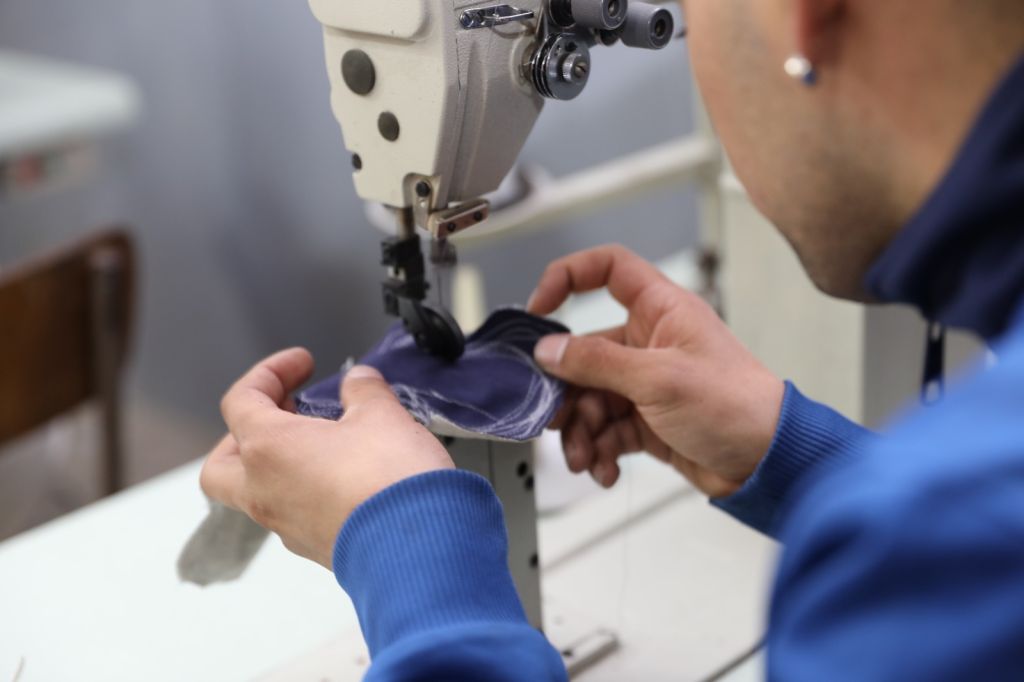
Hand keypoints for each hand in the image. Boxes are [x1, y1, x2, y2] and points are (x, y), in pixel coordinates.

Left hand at [200, 349, 453, 568]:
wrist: (420, 549)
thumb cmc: (391, 479)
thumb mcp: (382, 413)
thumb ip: (364, 390)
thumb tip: (359, 381)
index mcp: (268, 449)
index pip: (241, 400)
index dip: (269, 373)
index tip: (302, 364)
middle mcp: (264, 492)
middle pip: (223, 463)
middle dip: (245, 434)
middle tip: (283, 414)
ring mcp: (287, 527)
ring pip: (257, 493)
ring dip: (280, 464)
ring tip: (325, 443)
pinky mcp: (315, 548)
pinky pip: (294, 515)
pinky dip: (307, 491)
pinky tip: (348, 477)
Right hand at [528, 245, 783, 497]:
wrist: (768, 462)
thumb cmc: (734, 406)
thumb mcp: (657, 378)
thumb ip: (596, 363)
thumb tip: (548, 350)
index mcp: (661, 311)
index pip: (609, 269)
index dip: (569, 276)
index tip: (540, 307)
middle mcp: (651, 342)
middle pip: (585, 352)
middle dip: (567, 390)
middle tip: (553, 417)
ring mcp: (648, 383)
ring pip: (591, 398)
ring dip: (581, 431)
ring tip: (584, 457)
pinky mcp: (648, 422)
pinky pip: (607, 430)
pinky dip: (600, 450)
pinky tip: (604, 468)